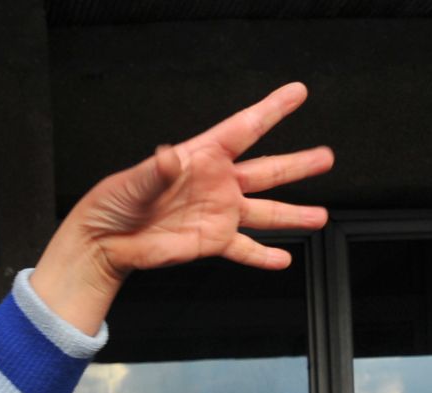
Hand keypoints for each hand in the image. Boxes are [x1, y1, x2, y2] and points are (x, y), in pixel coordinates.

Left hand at [32, 82, 332, 333]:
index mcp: (201, 157)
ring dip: (293, 215)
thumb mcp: (132, 182)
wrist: (104, 241)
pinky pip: (244, 248)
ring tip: (320, 216)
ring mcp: (217, 213)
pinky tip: (283, 260)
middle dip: (298, 164)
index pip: (243, 128)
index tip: (297, 93)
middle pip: (266, 170)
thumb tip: (168, 159)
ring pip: (264, 212)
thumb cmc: (114, 202)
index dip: (271, 110)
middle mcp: (216, 184)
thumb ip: (155, 171)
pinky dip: (263, 256)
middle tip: (327, 157)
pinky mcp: (211, 241)